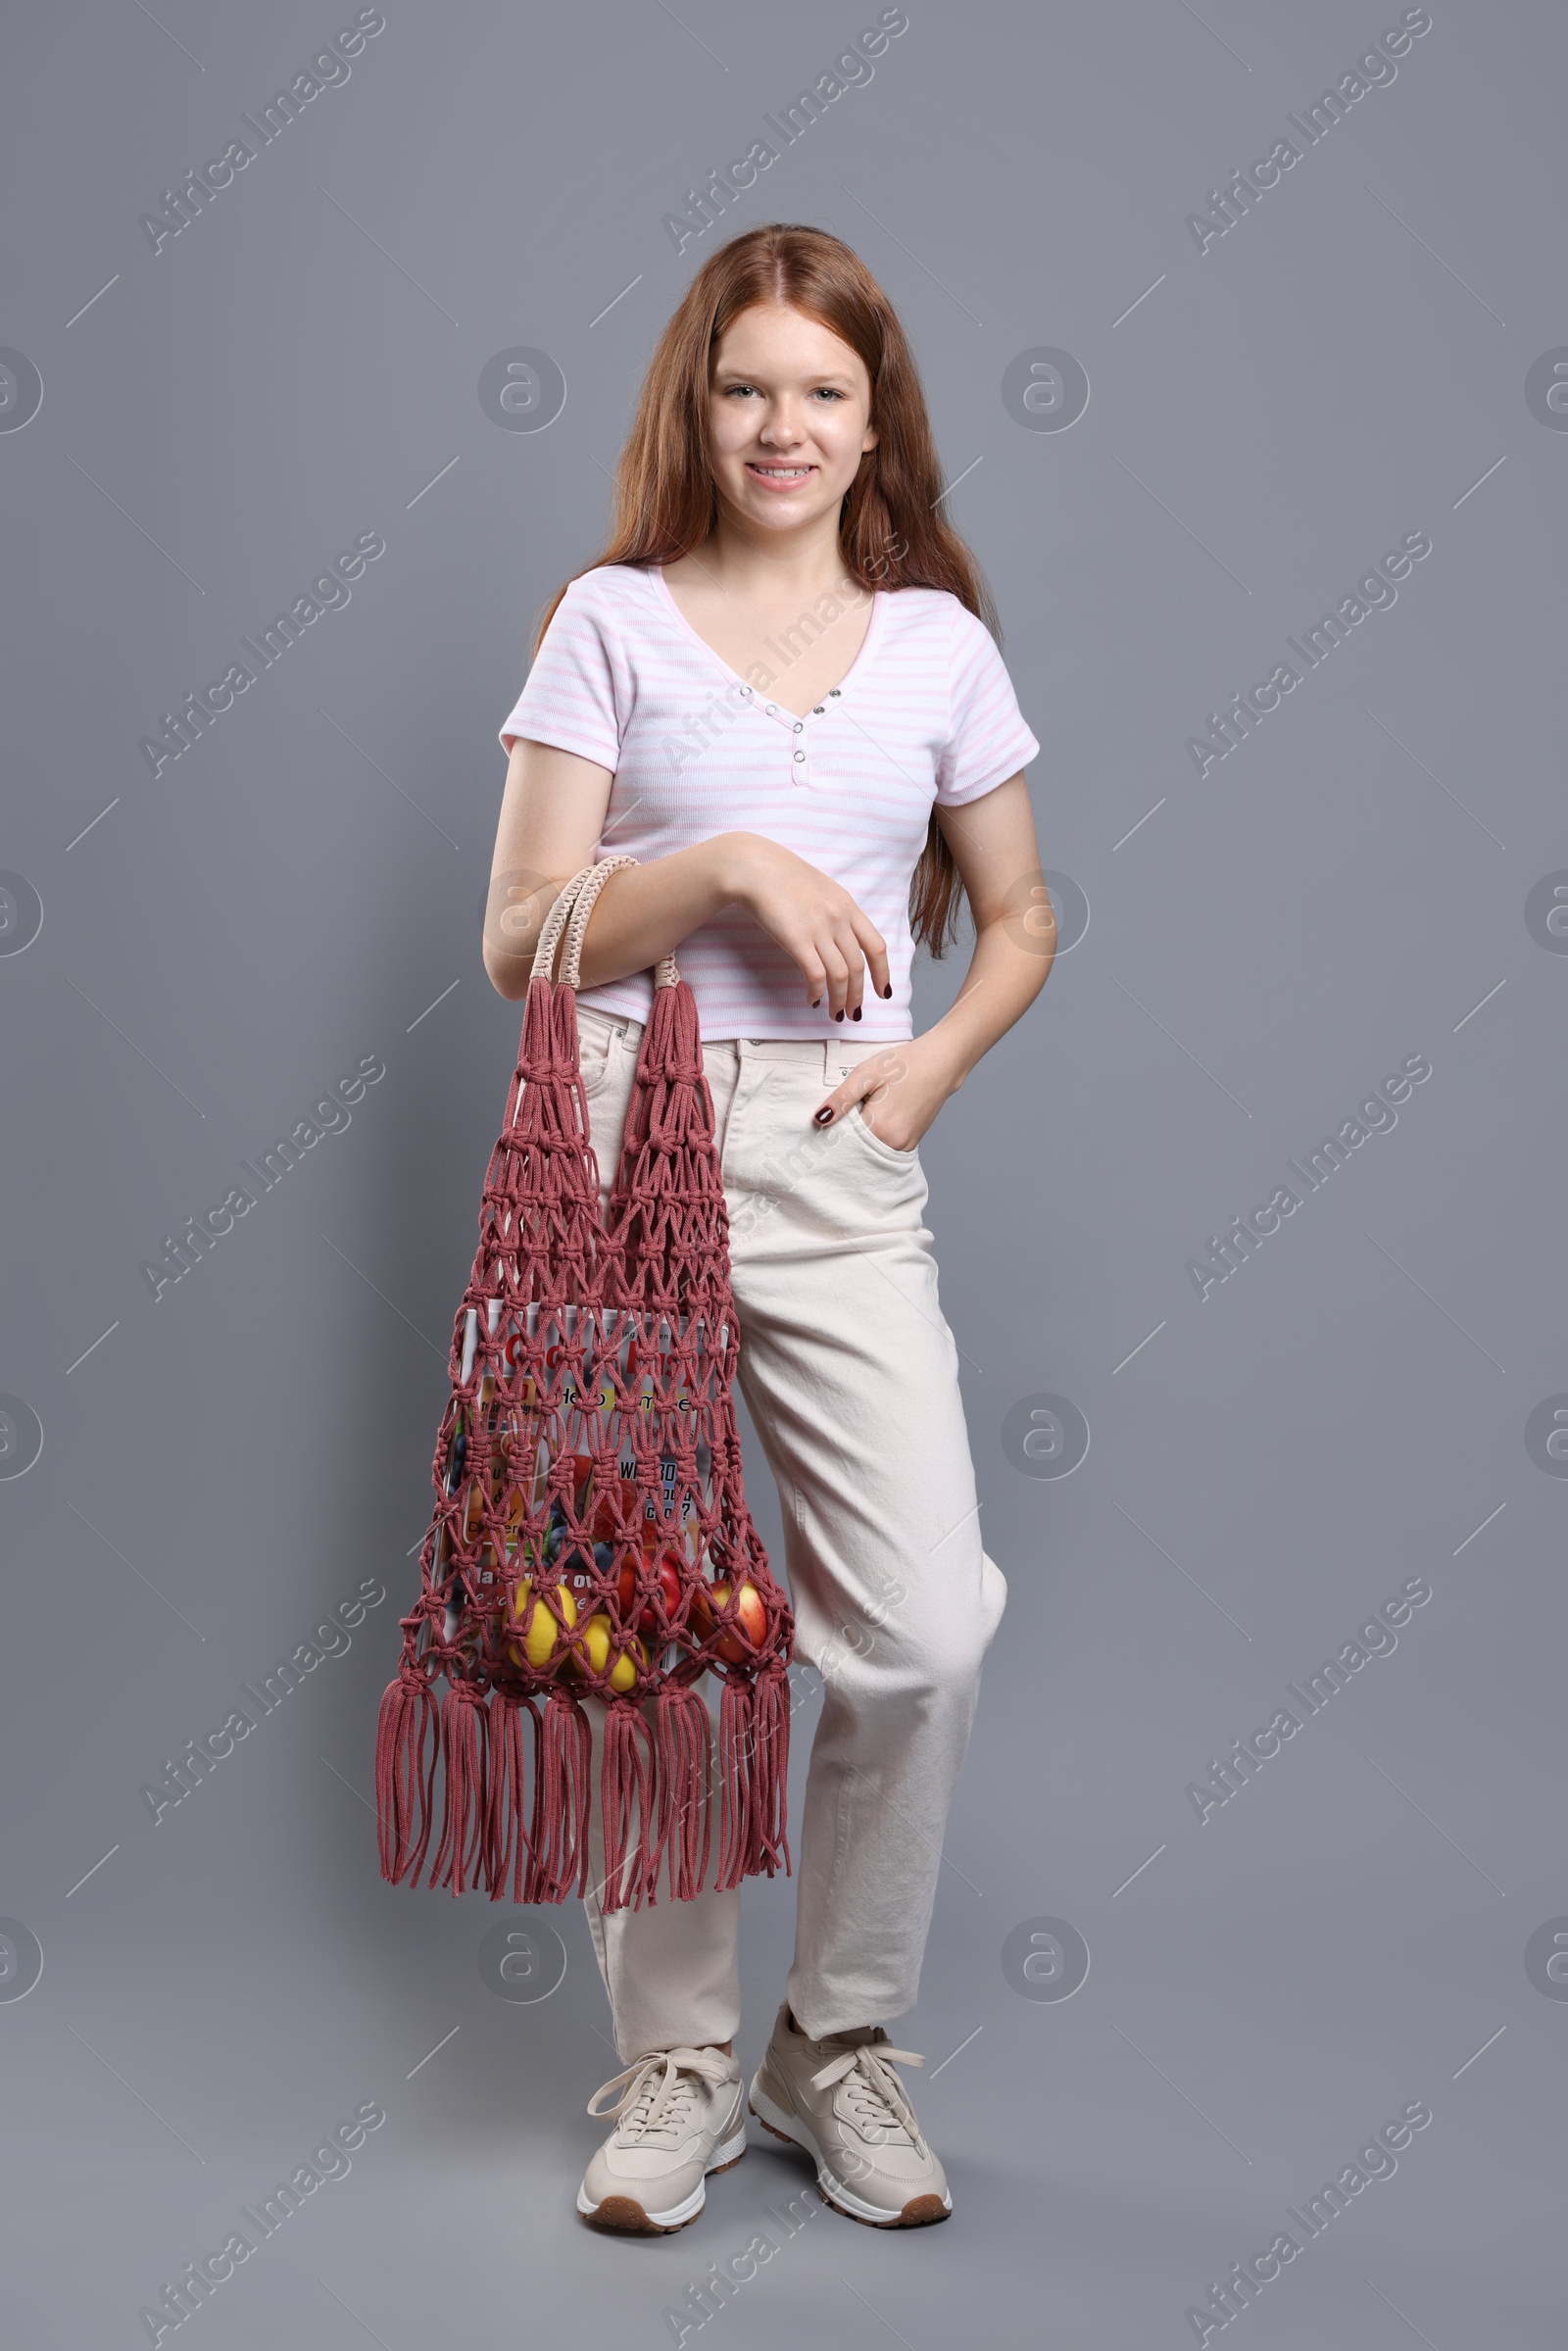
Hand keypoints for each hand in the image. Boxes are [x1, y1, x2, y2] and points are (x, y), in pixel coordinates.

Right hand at [724, 835, 890, 1017]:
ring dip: (840, 1000)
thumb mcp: (821, 889)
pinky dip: (817, 992)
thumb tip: (841, 942)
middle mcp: (839, 918)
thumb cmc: (782, 877)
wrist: (754, 866)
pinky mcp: (797, 939)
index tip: (883, 992)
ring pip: (840, 976)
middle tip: (854, 1013)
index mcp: (848, 905)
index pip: (876, 946)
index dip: (883, 974)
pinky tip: (812, 999)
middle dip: (858, 996)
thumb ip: (835, 913)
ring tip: (835, 1013)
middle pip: (858, 967)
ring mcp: (819, 928)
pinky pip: (815, 975)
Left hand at [811, 1032, 959, 1152]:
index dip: (833, 1128)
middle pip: (856, 1147)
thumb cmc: (905, 1064)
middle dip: (847, 1133)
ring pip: (870, 1148)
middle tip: (852, 1108)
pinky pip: (884, 1146)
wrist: (941, 1062)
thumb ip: (842, 1098)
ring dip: (862, 1135)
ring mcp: (905, 1146)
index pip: (842, 1139)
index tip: (832, 1116)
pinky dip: (876, 1136)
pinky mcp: (911, 1144)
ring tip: (870, 1107)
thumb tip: (820, 1119)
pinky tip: (880, 1115)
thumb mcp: (866, 1074)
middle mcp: (893, 1143)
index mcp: (880, 1128)